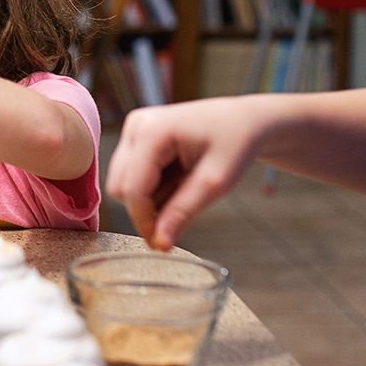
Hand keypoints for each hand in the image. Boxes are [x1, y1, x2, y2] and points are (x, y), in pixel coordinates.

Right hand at [106, 97, 269, 249]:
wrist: (245, 121)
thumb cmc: (236, 142)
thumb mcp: (214, 183)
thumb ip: (182, 212)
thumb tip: (159, 244)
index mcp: (153, 130)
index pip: (132, 189)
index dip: (145, 221)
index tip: (162, 244)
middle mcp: (137, 126)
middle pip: (120, 187)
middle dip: (147, 207)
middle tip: (183, 208)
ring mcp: (134, 129)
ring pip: (123, 184)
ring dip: (151, 197)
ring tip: (184, 186)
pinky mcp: (136, 137)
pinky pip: (131, 176)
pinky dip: (152, 187)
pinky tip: (177, 178)